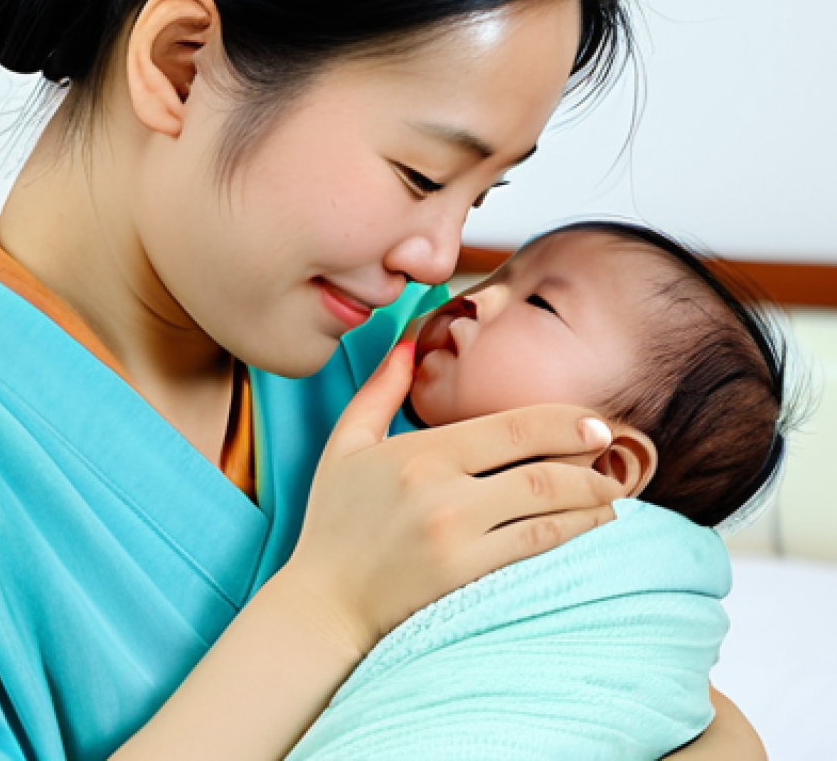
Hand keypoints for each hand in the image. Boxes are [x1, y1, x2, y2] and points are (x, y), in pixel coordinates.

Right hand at [282, 341, 620, 657]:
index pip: (511, 429)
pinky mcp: (467, 577)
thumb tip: (409, 340)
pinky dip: (571, 532)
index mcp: (420, 453)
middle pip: (539, 471)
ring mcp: (459, 539)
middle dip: (589, 459)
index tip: (596, 423)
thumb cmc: (334, 519)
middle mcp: (445, 494)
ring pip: (546, 512)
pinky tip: (591, 523)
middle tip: (616, 450)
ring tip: (615, 489)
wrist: (325, 601)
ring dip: (590, 499)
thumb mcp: (346, 443)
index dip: (563, 423)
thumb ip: (380, 389)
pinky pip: (533, 548)